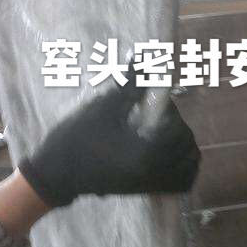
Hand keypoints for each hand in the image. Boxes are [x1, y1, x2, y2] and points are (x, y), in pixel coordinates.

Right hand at [19, 80, 199, 207]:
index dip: (169, 109)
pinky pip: (181, 181)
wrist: (56, 174)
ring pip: (189, 163)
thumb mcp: (104, 108)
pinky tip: (170, 151)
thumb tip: (145, 56)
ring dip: (184, 143)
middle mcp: (155, 172)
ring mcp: (152, 184)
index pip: (177, 128)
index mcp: (146, 153)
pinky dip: (184, 166)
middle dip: (176, 124)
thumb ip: (131, 84)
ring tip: (163, 131)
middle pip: (186, 144)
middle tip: (156, 115)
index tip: (153, 101)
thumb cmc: (76, 139)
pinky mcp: (148, 190)